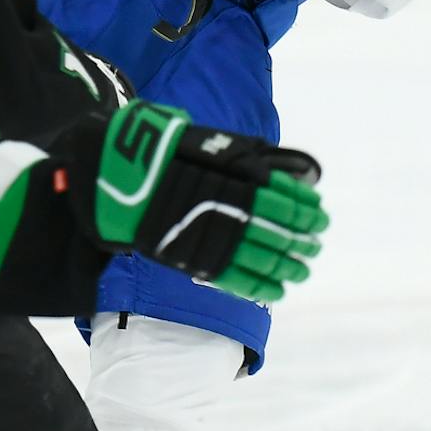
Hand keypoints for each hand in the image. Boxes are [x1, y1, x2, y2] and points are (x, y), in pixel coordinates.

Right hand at [69, 101, 327, 301]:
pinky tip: (278, 288)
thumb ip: (243, 156)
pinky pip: (233, 279)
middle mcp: (225, 207)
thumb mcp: (206, 143)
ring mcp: (208, 235)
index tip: (319, 213)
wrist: (110, 175)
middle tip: (316, 242)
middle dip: (301, 237)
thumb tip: (283, 168)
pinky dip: (259, 285)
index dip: (304, 208)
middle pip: (277, 229)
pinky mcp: (190, 259)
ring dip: (288, 262)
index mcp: (230, 176)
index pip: (281, 197)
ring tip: (303, 266)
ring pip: (260, 257)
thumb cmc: (160, 152)